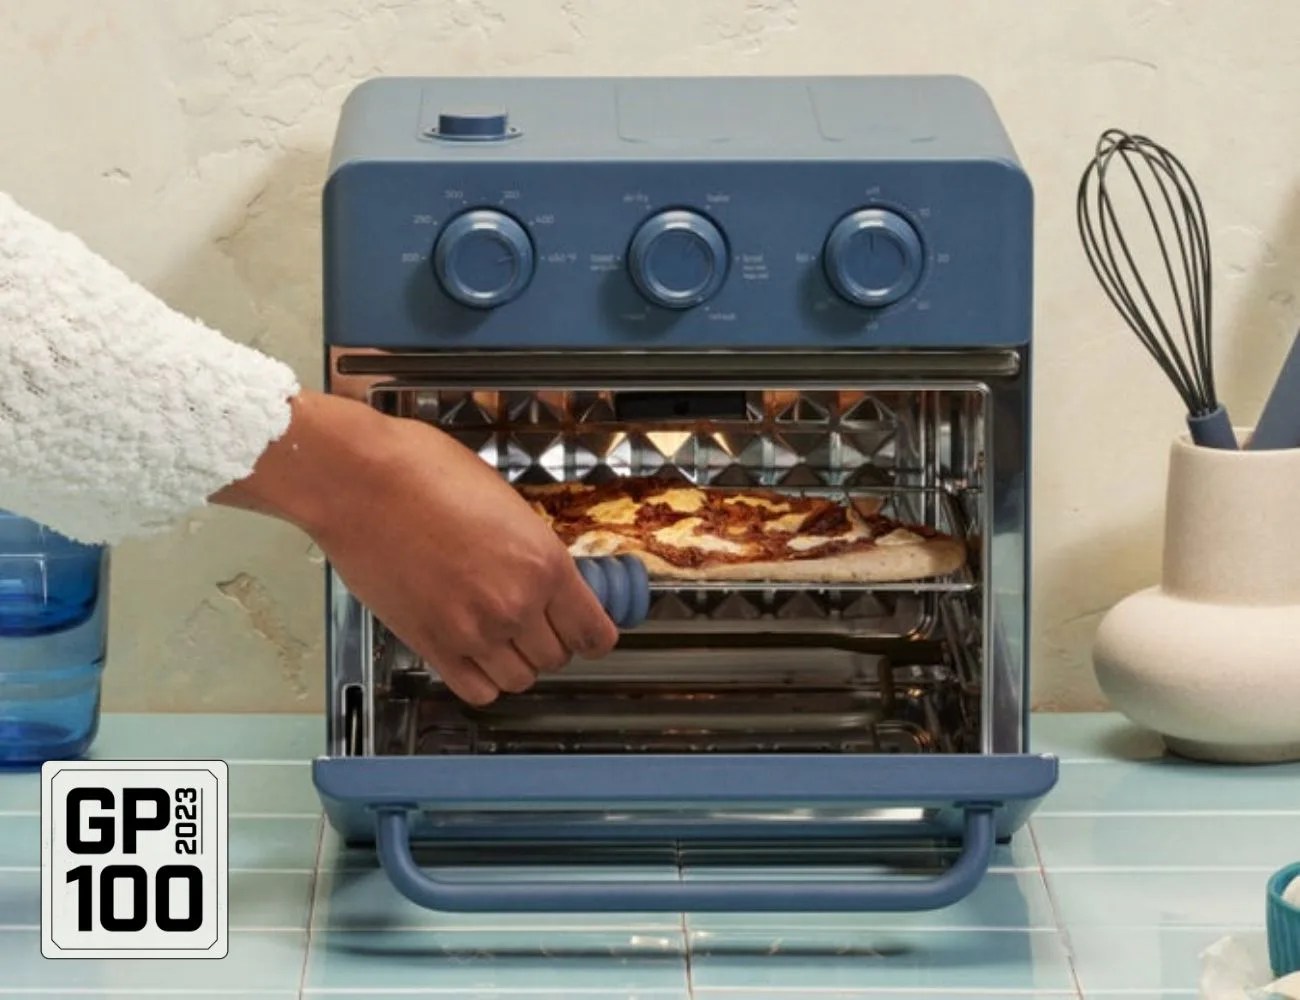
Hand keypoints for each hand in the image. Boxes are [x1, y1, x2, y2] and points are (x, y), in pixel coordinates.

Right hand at [212, 391, 619, 704]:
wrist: (360, 481)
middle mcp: (516, 604)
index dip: (592, 635)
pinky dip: (481, 679)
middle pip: (556, 657)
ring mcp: (473, 631)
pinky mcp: (431, 645)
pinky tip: (473, 654)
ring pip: (519, 679)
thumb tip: (543, 573)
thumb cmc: (424, 471)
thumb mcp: (505, 501)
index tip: (584, 632)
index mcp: (545, 563)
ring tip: (500, 638)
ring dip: (515, 662)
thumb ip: (531, 548)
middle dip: (549, 642)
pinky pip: (475, 690)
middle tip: (532, 623)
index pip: (593, 633)